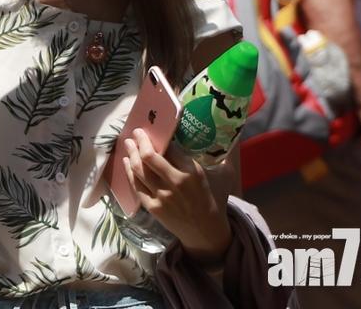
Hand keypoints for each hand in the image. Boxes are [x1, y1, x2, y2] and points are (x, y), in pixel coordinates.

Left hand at [123, 128, 231, 262]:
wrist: (207, 233)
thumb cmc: (216, 199)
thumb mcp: (226, 175)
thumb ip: (227, 154)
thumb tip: (233, 131)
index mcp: (193, 172)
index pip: (170, 148)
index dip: (160, 136)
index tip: (155, 127)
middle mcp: (175, 183)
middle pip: (149, 157)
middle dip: (140, 141)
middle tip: (136, 132)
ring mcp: (162, 196)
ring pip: (139, 170)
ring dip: (131, 154)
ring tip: (128, 144)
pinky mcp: (153, 207)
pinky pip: (136, 185)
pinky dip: (129, 171)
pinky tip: (127, 162)